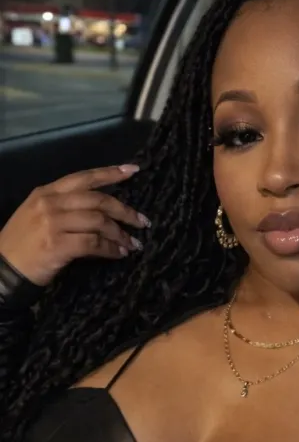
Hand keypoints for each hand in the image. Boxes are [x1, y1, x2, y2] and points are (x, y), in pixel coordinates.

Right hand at [0, 164, 149, 286]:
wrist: (2, 271)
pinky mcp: (58, 245)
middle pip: (97, 200)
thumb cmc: (22, 245)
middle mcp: (50, 203)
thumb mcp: (38, 217)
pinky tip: (119, 254)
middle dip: (124, 210)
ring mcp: (53, 223)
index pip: (83, 178)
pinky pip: (93, 243)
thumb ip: (65, 209)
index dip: (110, 173)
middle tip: (142, 221)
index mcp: (45, 192)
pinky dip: (110, 249)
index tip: (133, 170)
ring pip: (98, 221)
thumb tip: (101, 214)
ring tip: (133, 243)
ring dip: (120, 233)